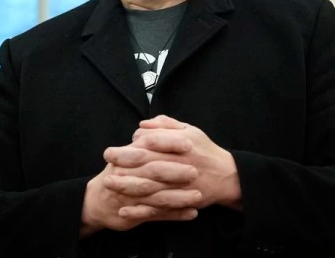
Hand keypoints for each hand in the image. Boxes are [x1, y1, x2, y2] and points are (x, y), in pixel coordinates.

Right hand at [80, 149, 200, 236]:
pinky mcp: (134, 215)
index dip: (169, 143)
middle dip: (175, 171)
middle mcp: (128, 175)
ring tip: (198, 196)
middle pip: (153, 171)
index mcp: (128, 156)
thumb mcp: (126, 152)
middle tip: (195, 171)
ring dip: (179, 197)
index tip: (188, 143)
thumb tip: (155, 122)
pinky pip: (157, 216)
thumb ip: (144, 138)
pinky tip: (192, 213)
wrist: (96, 202)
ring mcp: (131, 197)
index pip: (150, 145)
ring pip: (157, 197)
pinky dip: (175, 215)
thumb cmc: (117, 173)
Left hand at [113, 115, 242, 212]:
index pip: (151, 142)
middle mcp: (179, 163)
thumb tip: (142, 125)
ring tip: (109, 183)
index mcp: (180, 144)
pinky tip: (125, 210)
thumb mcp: (190, 130)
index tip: (112, 149)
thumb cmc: (206, 151)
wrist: (227, 176)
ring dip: (127, 186)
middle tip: (106, 163)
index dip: (130, 146)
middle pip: (147, 163)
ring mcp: (180, 184)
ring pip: (150, 186)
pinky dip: (140, 210)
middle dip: (123, 163)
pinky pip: (158, 208)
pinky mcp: (181, 201)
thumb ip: (166, 125)